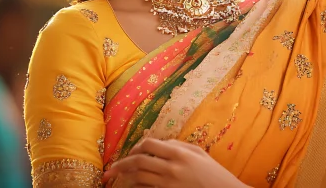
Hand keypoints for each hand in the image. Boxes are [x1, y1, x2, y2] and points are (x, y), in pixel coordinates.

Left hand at [102, 138, 249, 187]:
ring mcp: (168, 184)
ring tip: (119, 177)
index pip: (149, 144)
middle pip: (138, 161)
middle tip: (112, 168)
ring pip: (138, 178)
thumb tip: (158, 143)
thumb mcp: (198, 153)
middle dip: (121, 164)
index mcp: (179, 153)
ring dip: (126, 177)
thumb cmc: (213, 173)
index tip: (133, 150)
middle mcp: (171, 168)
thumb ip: (177, 145)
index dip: (136, 146)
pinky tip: (133, 186)